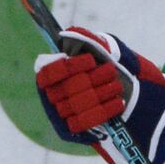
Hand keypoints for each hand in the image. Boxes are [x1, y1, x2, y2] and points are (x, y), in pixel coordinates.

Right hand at [35, 27, 132, 141]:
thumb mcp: (93, 49)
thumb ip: (84, 40)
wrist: (108, 92)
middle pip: (69, 88)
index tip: (90, 61)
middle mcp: (49, 95)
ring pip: (79, 105)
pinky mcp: (69, 130)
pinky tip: (116, 103)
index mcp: (47, 74)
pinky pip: (84, 123)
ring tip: (116, 86)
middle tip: (111, 71)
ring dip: (101, 93)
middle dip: (94, 78)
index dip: (70, 67)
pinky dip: (103, 111)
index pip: (49, 71)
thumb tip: (71, 33)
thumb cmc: (97, 67)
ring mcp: (58, 114)